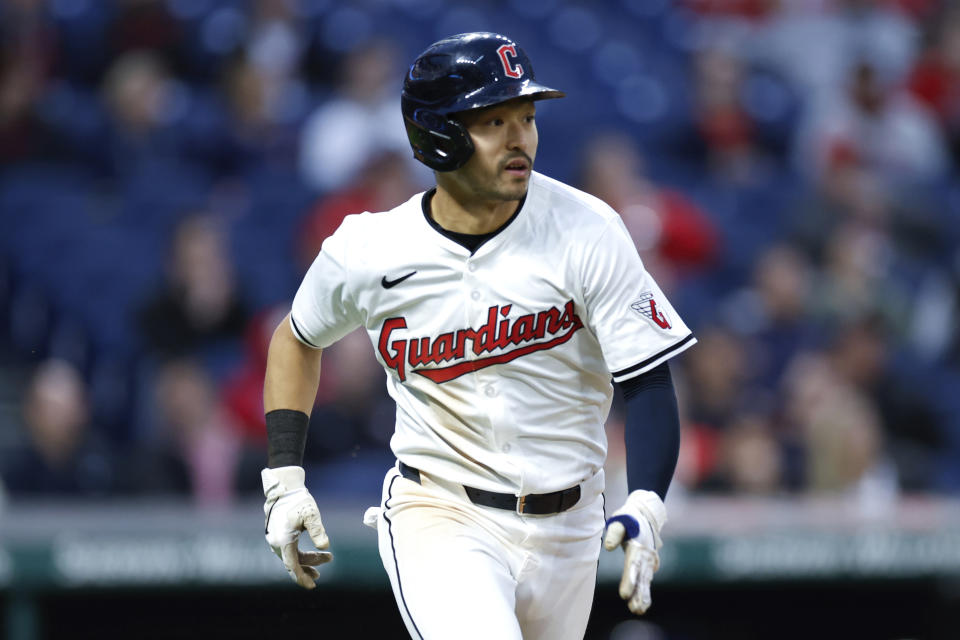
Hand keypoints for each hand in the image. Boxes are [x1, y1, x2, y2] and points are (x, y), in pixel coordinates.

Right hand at [261, 466, 332, 588]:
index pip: (292, 566)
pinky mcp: (277, 534)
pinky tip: (311, 552)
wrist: (283, 488)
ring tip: (324, 560)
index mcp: (283, 541)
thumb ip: (318, 531)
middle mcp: (276, 543)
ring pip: (291, 556)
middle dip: (309, 566)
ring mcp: (275, 539)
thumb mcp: (311, 515)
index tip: (312, 586)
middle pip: (293, 562)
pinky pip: (288, 550)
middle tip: (325, 566)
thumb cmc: (298, 501)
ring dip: (306, 560)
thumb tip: (325, 546)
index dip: (302, 578)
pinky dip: (300, 553)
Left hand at [602, 489, 666, 613]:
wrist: (646, 514)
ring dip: (642, 596)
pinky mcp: (649, 564)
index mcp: (638, 546)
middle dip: (638, 593)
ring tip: (638, 610)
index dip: (629, 581)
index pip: (633, 566)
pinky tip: (642, 606)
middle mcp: (646, 555)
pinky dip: (645, 592)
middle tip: (634, 608)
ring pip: (646, 581)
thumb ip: (614, 533)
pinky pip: (647, 580)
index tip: (624, 594)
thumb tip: (608, 547)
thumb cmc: (629, 518)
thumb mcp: (620, 520)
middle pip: (641, 577)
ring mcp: (649, 560)